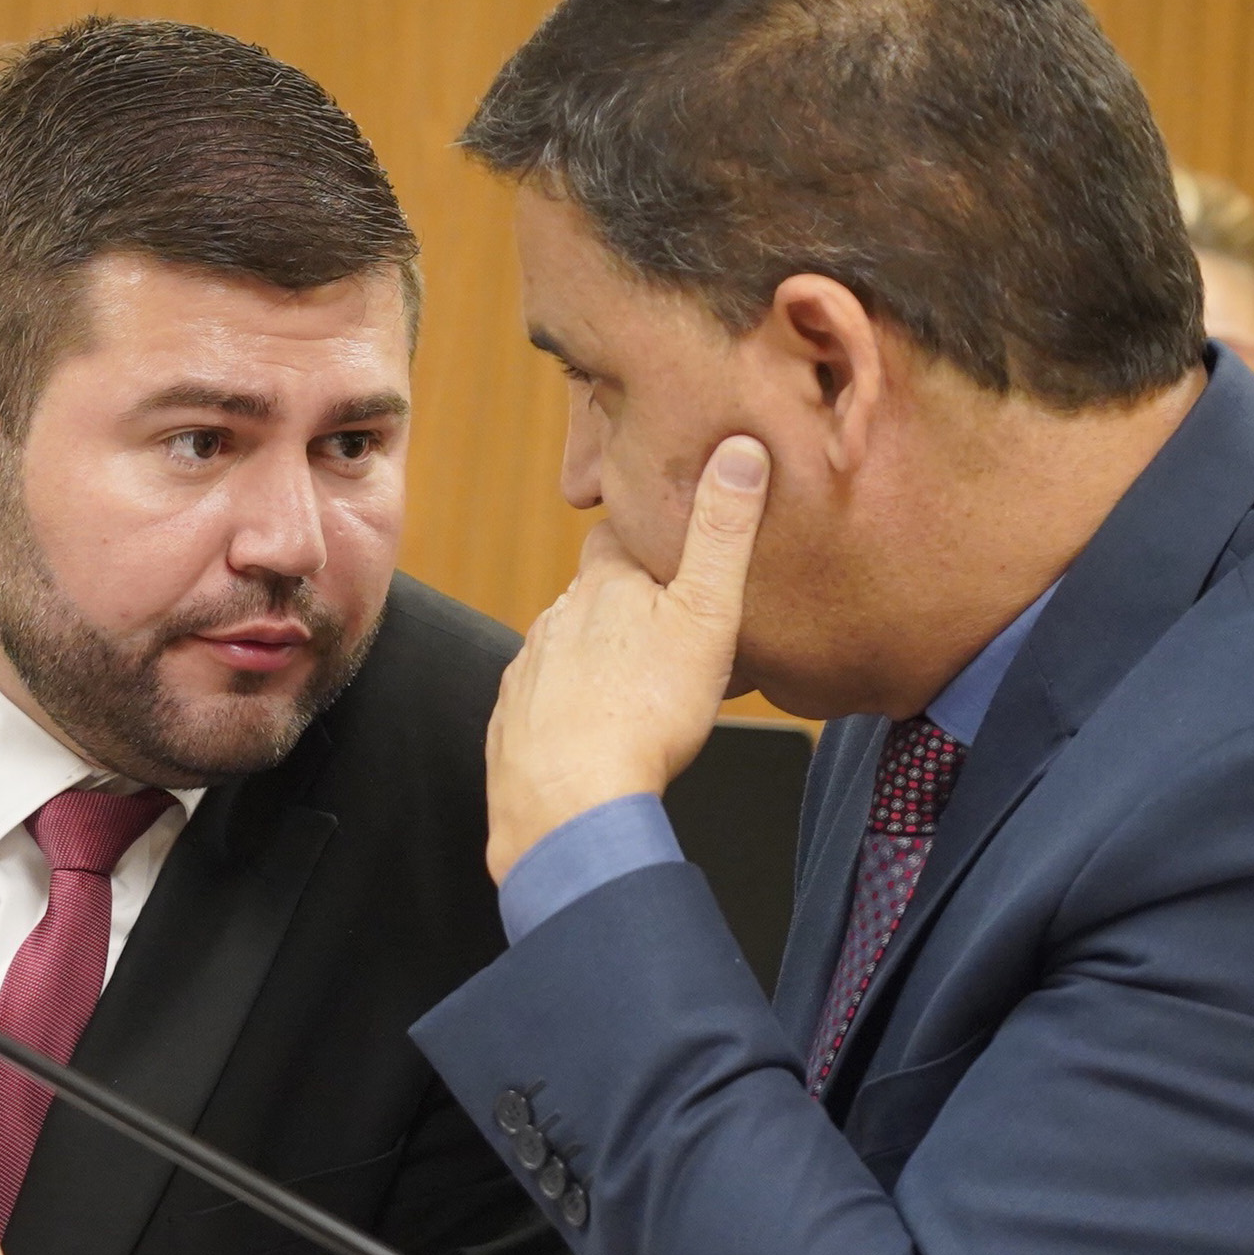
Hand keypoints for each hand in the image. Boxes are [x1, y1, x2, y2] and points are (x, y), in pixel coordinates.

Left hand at [486, 434, 770, 881]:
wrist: (569, 807)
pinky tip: (596, 730)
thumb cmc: (646, 713)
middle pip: (592, 595)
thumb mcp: (707, 615)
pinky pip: (544, 703)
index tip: (670, 541)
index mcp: (602, 586)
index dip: (646, 535)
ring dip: (595, 657)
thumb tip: (740, 447)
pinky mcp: (513, 724)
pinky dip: (568, 709)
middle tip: (668, 623)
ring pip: (566, 649)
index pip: (619, 536)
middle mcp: (556, 619)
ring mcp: (528, 673)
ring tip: (637, 684)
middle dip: (623, 601)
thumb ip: (723, 533)